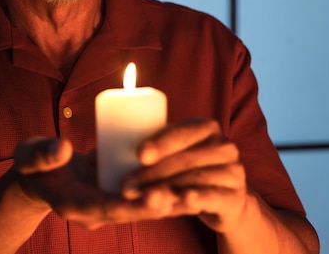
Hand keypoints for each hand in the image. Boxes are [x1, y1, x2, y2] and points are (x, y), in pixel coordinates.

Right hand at [12, 136, 176, 228]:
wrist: (39, 177)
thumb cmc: (34, 164)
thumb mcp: (31, 157)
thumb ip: (44, 154)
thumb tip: (63, 149)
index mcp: (74, 205)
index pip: (107, 208)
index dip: (133, 204)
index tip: (158, 196)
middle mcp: (94, 212)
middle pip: (131, 213)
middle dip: (158, 206)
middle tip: (187, 196)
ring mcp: (106, 207)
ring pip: (141, 210)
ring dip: (168, 205)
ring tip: (197, 196)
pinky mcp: (117, 198)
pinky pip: (143, 201)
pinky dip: (164, 198)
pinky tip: (190, 190)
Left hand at [117, 118, 249, 232]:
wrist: (220, 196)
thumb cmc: (184, 167)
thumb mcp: (171, 149)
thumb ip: (146, 142)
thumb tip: (94, 150)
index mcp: (206, 127)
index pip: (183, 131)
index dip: (162, 142)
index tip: (139, 154)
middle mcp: (224, 146)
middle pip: (186, 158)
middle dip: (155, 172)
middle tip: (127, 186)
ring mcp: (233, 172)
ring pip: (195, 179)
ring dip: (167, 189)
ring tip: (141, 197)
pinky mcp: (234, 198)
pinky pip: (212, 197)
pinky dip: (196, 198)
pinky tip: (180, 200)